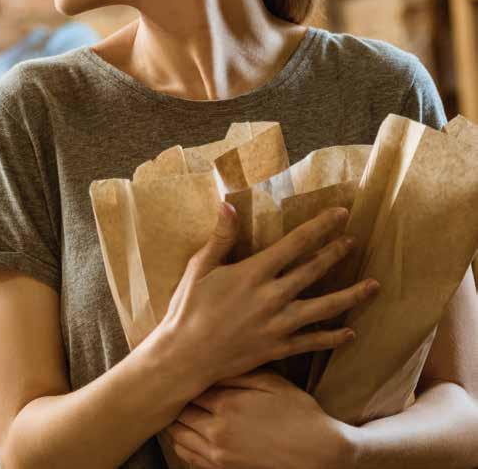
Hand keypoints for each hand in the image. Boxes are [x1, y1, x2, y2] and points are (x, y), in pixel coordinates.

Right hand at [156, 203, 378, 398]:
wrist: (186, 356)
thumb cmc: (188, 307)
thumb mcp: (199, 267)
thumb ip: (220, 237)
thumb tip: (229, 204)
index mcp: (252, 273)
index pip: (294, 244)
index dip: (319, 227)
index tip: (339, 214)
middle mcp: (271, 297)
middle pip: (313, 271)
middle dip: (336, 253)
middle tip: (354, 241)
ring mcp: (278, 325)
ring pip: (323, 308)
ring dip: (351, 295)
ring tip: (374, 286)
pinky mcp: (278, 348)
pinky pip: (313, 341)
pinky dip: (333, 337)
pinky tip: (351, 332)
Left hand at [165, 371, 355, 468]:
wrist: (322, 455)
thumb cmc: (299, 414)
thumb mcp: (271, 382)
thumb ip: (237, 372)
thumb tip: (209, 362)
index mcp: (226, 405)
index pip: (187, 387)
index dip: (184, 376)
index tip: (181, 367)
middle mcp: (216, 433)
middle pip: (178, 412)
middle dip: (177, 398)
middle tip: (176, 385)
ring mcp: (219, 457)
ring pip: (177, 437)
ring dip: (177, 422)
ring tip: (182, 408)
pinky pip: (188, 458)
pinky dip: (183, 444)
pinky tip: (191, 432)